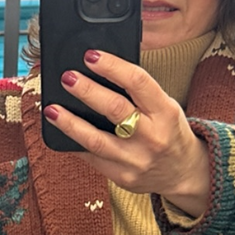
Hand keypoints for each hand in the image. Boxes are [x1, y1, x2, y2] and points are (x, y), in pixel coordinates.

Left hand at [43, 51, 210, 217]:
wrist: (182, 173)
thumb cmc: (169, 132)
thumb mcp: (165, 107)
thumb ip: (139, 91)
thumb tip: (99, 69)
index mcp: (165, 112)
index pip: (137, 82)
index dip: (112, 66)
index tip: (91, 56)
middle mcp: (153, 137)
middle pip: (115, 110)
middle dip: (87, 91)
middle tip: (67, 77)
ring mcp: (137, 161)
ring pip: (97, 140)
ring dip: (70, 123)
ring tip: (52, 109)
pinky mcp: (123, 177)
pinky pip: (93, 158)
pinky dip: (75, 142)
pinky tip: (63, 131)